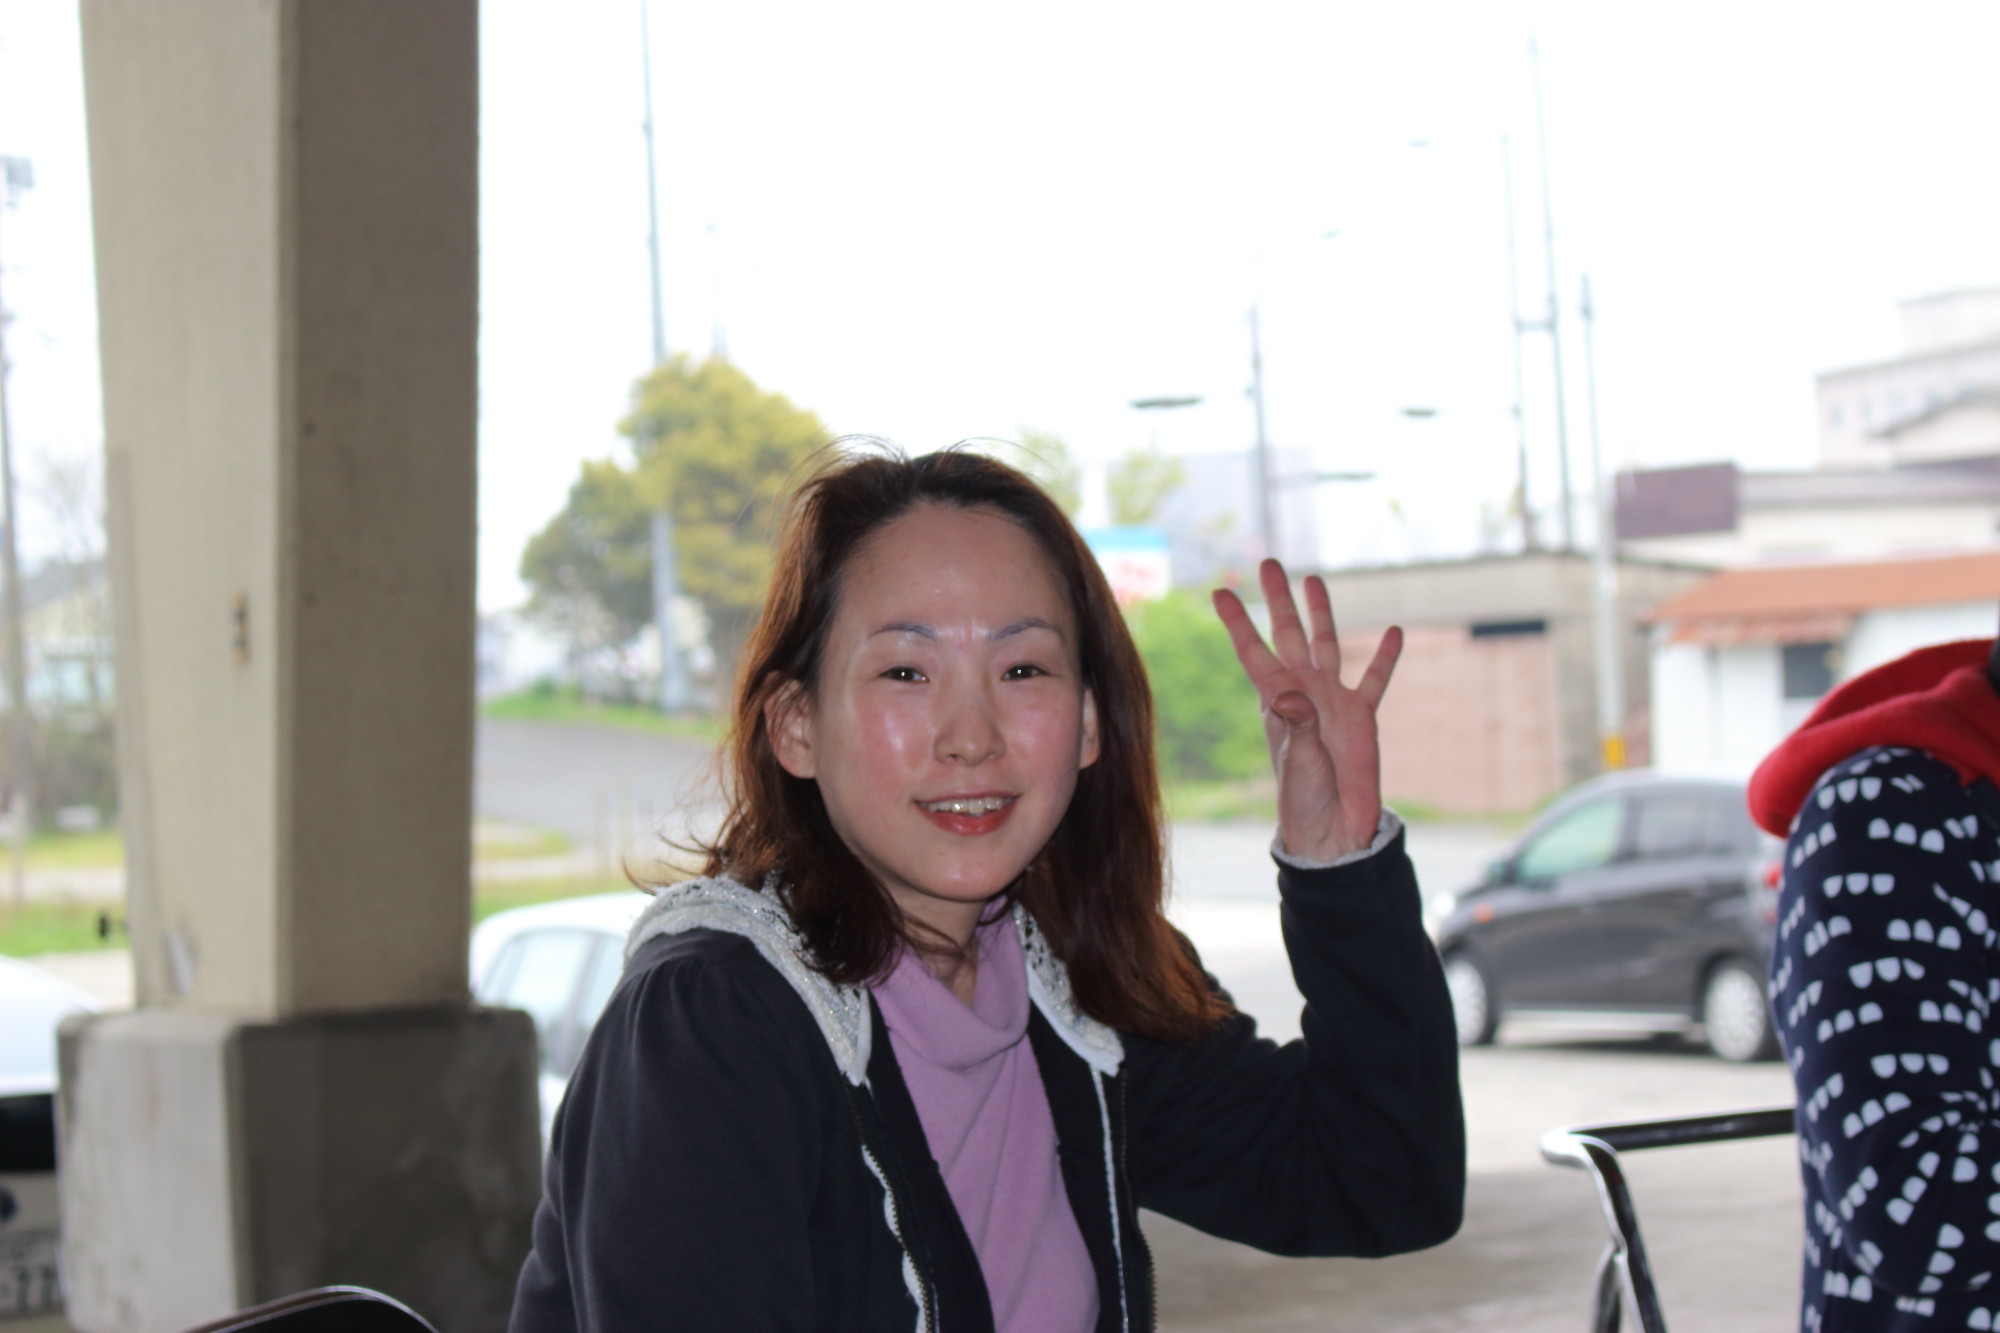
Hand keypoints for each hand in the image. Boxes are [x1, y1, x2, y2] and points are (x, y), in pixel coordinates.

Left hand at [1212, 559, 1401, 861]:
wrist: (1334, 827)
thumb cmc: (1305, 797)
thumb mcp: (1298, 761)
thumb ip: (1298, 727)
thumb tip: (1291, 695)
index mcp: (1277, 700)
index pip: (1254, 651)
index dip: (1238, 621)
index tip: (1220, 591)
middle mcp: (1302, 692)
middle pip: (1289, 634)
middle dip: (1280, 599)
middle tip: (1269, 562)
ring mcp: (1332, 701)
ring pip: (1327, 644)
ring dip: (1321, 613)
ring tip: (1314, 580)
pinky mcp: (1361, 716)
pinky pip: (1373, 680)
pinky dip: (1383, 658)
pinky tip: (1392, 632)